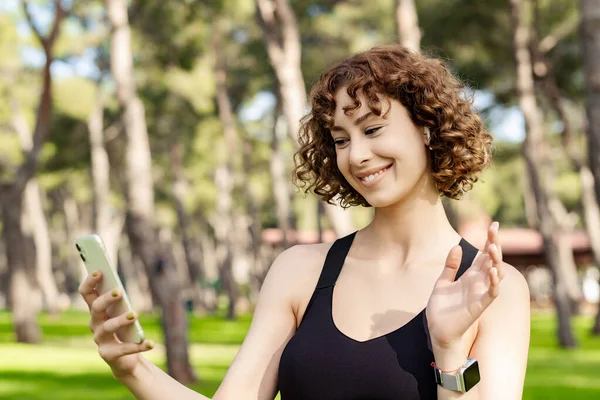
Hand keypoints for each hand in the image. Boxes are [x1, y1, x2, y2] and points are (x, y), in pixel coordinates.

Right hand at [78, 272, 153, 378]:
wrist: (126, 359)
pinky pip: (123, 349)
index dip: (90, 282)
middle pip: (96, 308)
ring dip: (121, 320)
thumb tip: (119, 288)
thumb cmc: (124, 329)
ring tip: (134, 314)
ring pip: (108, 327)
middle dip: (107, 298)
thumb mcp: (122, 313)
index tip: (99, 271)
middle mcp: (95, 324)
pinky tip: (150, 343)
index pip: (87, 293)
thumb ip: (119, 301)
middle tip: (120, 291)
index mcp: (96, 311)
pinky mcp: (108, 355)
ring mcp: (100, 340)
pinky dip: (139, 345)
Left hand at [426, 222, 503, 350]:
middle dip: (494, 244)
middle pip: (492, 260)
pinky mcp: (479, 306)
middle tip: (494, 229)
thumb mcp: (442, 282)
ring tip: (492, 247)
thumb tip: (457, 246)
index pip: (484, 255)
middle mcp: (478, 283)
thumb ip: (450, 266)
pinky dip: (495, 283)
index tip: (493, 224)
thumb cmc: (441, 308)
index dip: (489, 240)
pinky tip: (493, 272)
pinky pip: (492, 293)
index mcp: (470, 276)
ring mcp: (481, 293)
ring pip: (495, 274)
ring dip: (496, 261)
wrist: (437, 329)